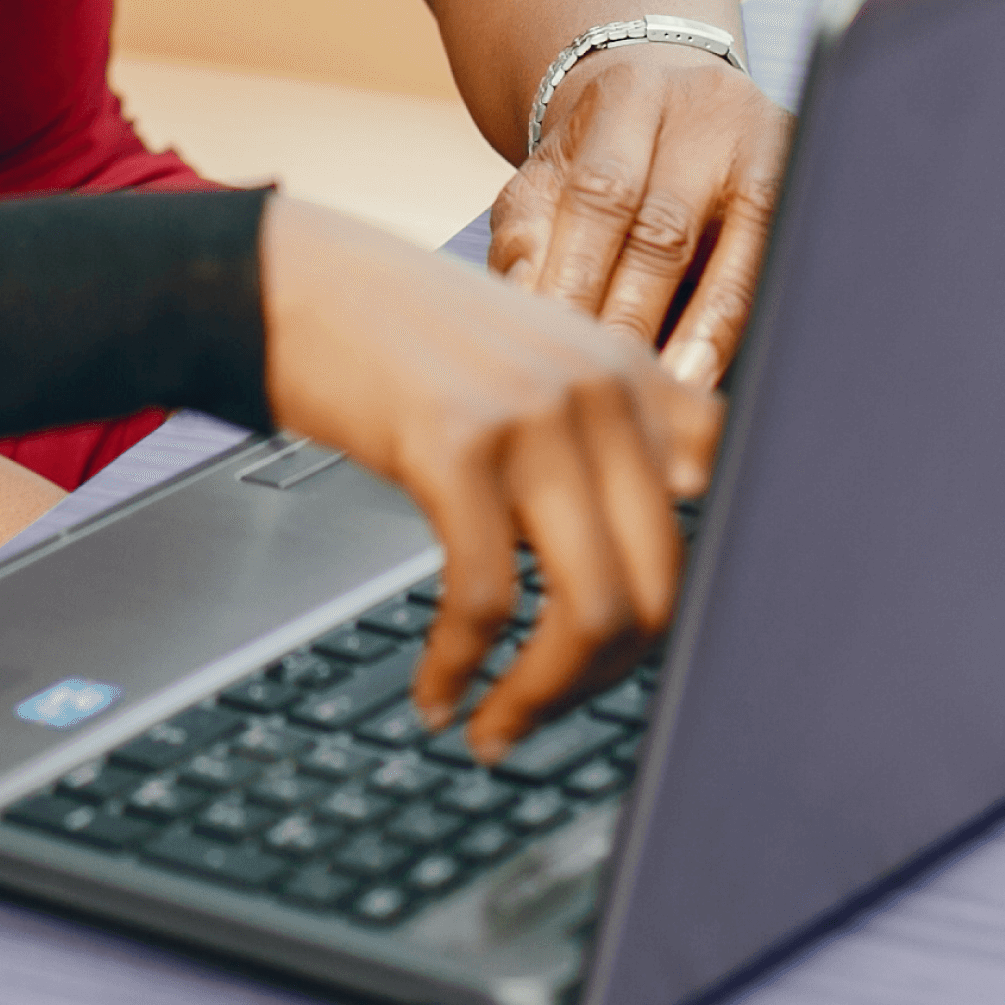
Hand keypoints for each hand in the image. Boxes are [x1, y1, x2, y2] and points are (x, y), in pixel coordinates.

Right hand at [256, 196, 721, 761]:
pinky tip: (436, 690)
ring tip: (496, 727)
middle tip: (545, 714)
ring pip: (592, 610)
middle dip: (602, 681)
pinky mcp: (457, 443)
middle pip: (660, 586)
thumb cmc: (399, 336)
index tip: (611, 663)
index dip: (668, 613)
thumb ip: (601, 440)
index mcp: (631, 373)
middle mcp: (602, 389)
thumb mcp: (529, 366)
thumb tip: (648, 576)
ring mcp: (535, 413)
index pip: (714, 520)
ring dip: (541, 696)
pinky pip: (486, 598)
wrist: (289, 277)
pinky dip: (461, 667)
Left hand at [489, 48, 791, 389]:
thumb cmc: (600, 158)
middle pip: (666, 225)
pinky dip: (746, 323)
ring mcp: (770, 146)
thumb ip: (526, 232)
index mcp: (629, 96)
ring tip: (672, 387)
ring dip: (702, 330)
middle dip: (632, 312)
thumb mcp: (549, 175)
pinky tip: (718, 369)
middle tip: (608, 378)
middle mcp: (706, 113)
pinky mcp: (807, 186)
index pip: (601, 191)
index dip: (578, 272)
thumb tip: (522, 298)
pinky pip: (780, 263)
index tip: (556, 340)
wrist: (677, 104)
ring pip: (740, 250)